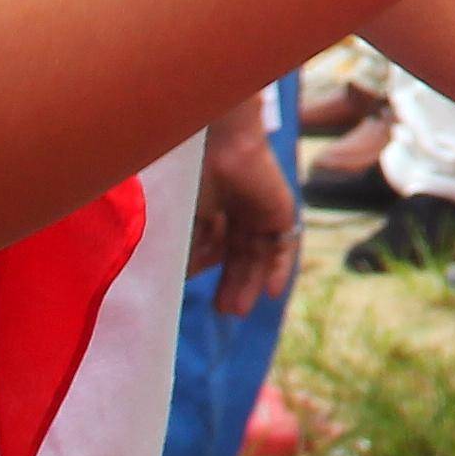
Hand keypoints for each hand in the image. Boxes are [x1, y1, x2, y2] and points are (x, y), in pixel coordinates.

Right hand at [188, 110, 298, 314]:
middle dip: (230, 285)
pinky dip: (278, 271)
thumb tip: (170, 284)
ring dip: (249, 285)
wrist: (223, 144)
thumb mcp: (183, 221)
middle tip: (222, 311)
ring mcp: (260, 212)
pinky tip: (271, 293)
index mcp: (211, 207)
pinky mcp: (282, 213)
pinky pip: (284, 248)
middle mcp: (236, 212)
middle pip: (237, 257)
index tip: (193, 287)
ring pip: (257, 257)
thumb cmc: (195, 175)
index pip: (210, 249)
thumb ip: (182, 251)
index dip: (204, 270)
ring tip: (237, 310)